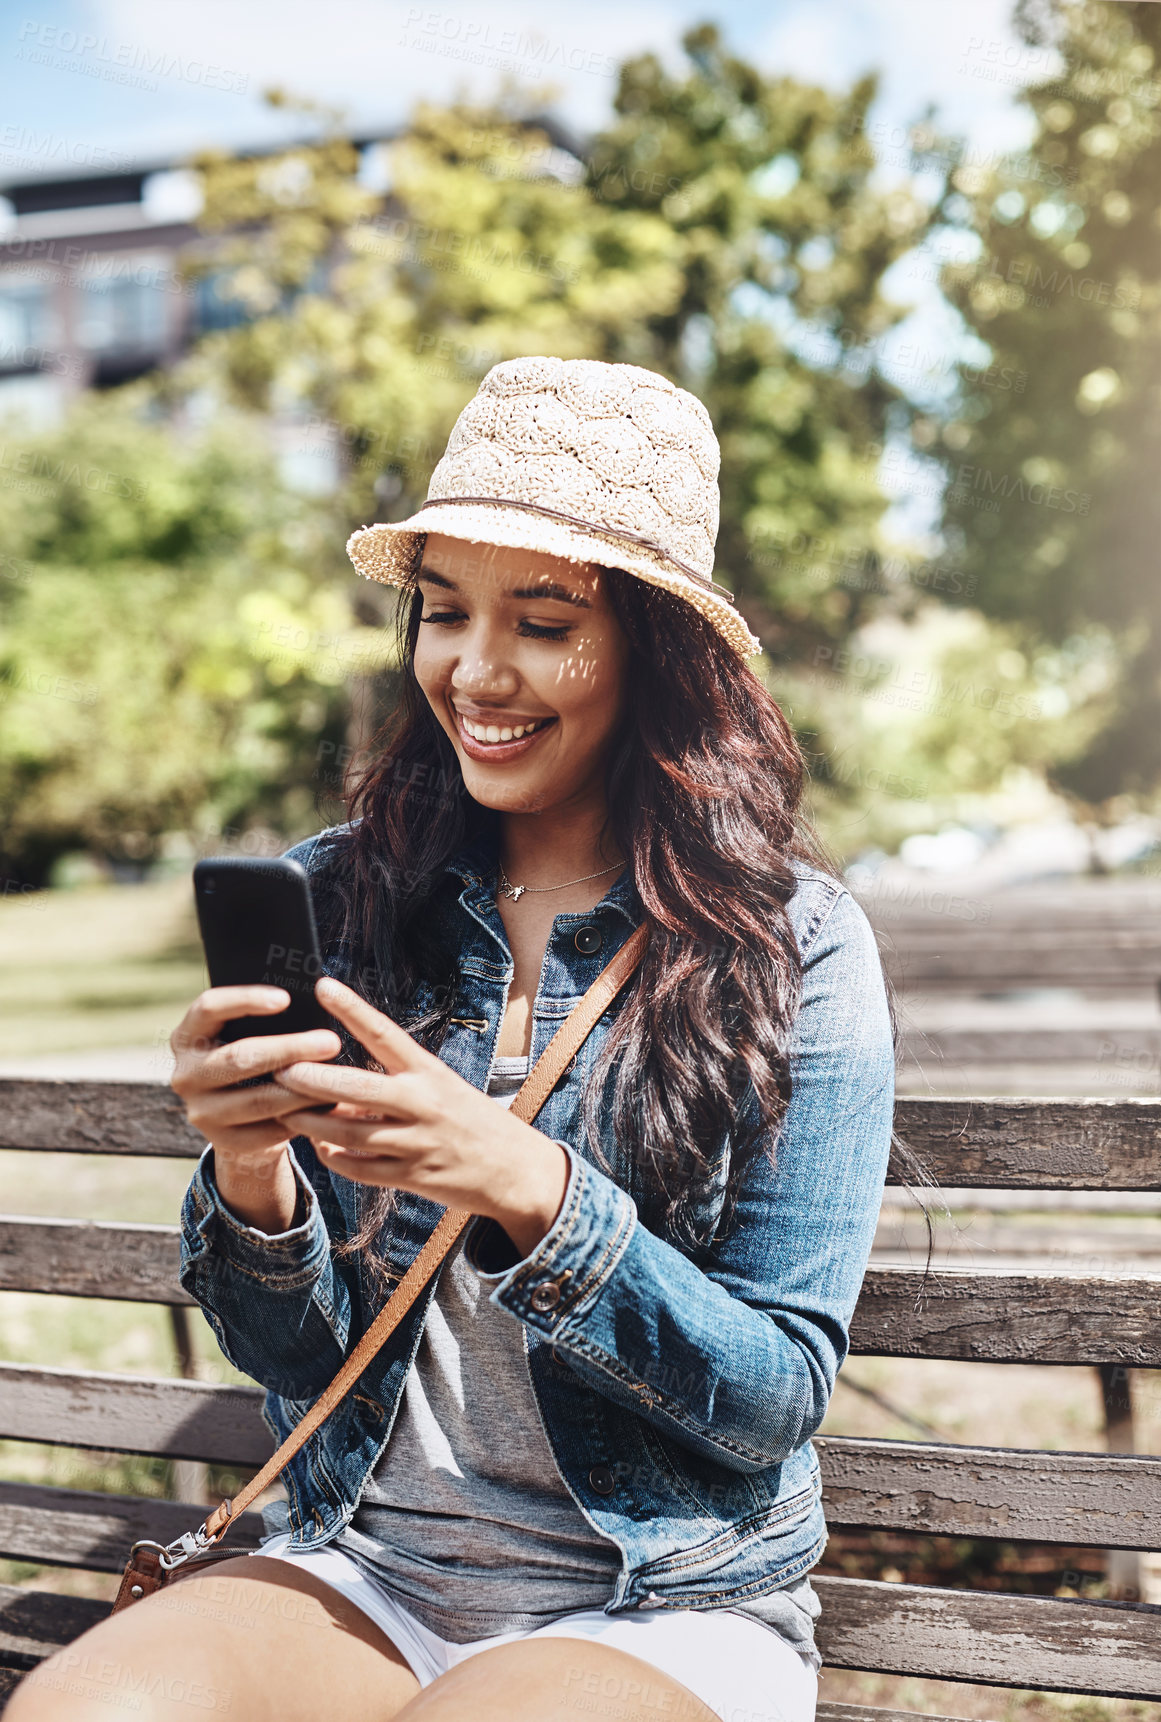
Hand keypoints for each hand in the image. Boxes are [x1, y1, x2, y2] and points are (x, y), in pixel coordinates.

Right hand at [170, 984, 342, 1158]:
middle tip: (331, 1042)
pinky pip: (268, 1129)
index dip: (245, 1000)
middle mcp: (185, 1074)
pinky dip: (301, 1116)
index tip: (286, 998)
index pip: (208, 1007)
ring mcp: (201, 1112)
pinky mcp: (223, 1141)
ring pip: (260, 1098)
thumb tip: (316, 1005)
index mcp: (187, 1036)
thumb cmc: (250, 1061)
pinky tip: (326, 1105)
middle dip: (290, 1048)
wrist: (238, 1118)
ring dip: (303, 1088)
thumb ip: (265, 1022)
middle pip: (239, 1057)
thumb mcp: (244, 1036)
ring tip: (336, 1077)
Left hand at [273, 976, 569, 1258]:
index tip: (322, 986)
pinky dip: (335, 1157)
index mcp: (429, 1073)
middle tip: (279, 1067)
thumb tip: (340, 1085)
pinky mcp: (412, 1176)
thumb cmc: (473, 1121)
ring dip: (311, 1123)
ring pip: (348, 1132)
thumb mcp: (443, 1089)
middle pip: (354, 1088)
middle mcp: (422, 1103)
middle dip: (311, 1078)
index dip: (352, 1009)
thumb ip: (395, 1085)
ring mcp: (416, 1142)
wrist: (516, 1170)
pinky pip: (360, 1167)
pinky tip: (322, 1147)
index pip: (385, 1033)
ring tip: (286, 1110)